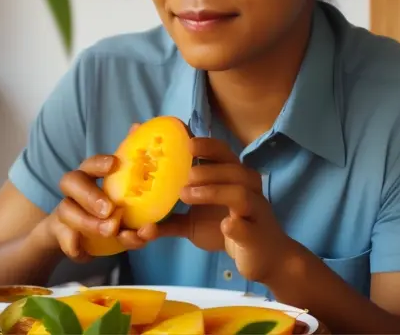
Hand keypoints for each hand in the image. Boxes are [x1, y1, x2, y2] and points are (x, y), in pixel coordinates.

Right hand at [47, 129, 147, 261]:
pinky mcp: (61, 235)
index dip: (100, 163)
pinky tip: (82, 252)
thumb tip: (137, 125)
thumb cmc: (104, 204)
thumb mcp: (119, 187)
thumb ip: (128, 162)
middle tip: (110, 209)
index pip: (90, 163)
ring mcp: (64, 212)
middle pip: (71, 183)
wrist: (76, 235)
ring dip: (88, 223)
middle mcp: (73, 191)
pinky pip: (62, 240)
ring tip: (110, 231)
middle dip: (90, 195)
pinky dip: (71, 245)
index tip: (115, 164)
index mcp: (89, 175)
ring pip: (66, 212)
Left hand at [139, 137, 294, 283]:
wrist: (263, 258)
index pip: (220, 152)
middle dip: (206, 168)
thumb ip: (169, 218)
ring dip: (213, 191)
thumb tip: (137, 220)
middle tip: (183, 175)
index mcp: (231, 177)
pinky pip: (248, 226)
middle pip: (232, 167)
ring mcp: (254, 210)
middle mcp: (245, 188)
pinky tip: (226, 224)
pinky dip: (236, 225)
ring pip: (240, 192)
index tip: (185, 141)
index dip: (204, 144)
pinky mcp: (257, 235)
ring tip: (186, 195)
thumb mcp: (193, 223)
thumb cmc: (228, 230)